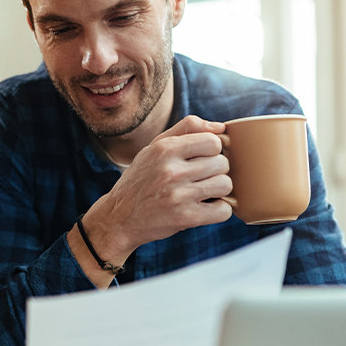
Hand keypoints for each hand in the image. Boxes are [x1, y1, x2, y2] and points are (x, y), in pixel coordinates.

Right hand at [89, 116, 231, 256]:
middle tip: (201, 178)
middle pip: (222, 163)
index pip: (213, 141)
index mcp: (164, 149)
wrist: (119, 218)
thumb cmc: (141, 179)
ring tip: (204, 193)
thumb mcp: (155, 147)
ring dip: (219, 190)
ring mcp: (178, 195)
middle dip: (216, 171)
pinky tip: (206, 208)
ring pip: (225, 185)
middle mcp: (170, 170)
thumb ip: (186, 129)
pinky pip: (223, 210)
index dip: (212, 150)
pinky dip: (219, 210)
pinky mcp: (185, 218)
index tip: (203, 159)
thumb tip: (222, 127)